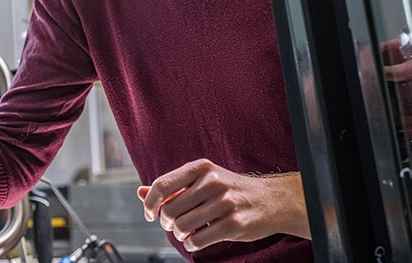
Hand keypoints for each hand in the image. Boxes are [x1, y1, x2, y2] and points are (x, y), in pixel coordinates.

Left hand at [137, 159, 308, 252]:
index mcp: (200, 168)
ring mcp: (225, 203)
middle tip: (172, 226)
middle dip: (166, 223)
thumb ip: (172, 187)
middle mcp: (212, 182)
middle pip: (170, 210)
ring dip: (179, 235)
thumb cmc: (230, 190)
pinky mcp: (235, 224)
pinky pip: (199, 239)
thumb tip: (140, 192)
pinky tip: (195, 241)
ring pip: (183, 226)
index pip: (161, 185)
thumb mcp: (201, 180)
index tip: (150, 214)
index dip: (150, 203)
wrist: (271, 200)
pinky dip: (191, 244)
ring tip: (185, 233)